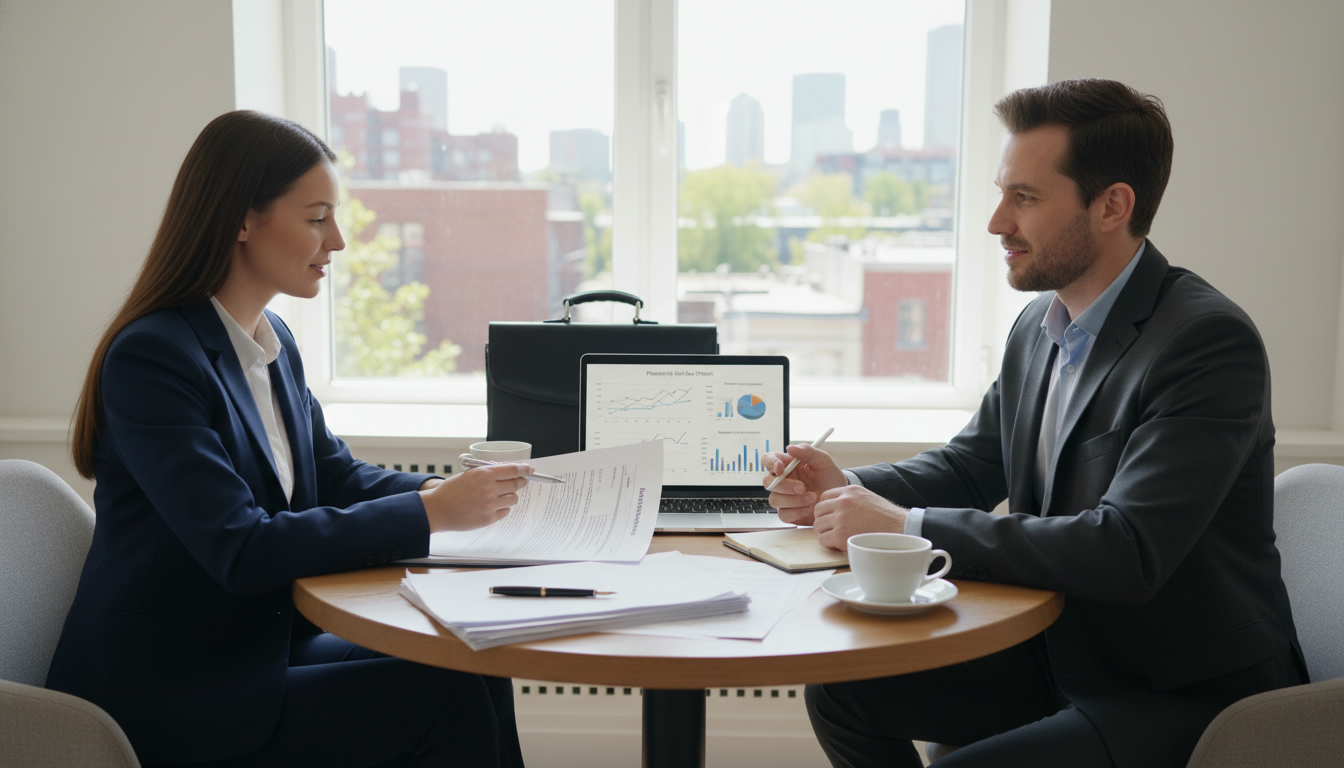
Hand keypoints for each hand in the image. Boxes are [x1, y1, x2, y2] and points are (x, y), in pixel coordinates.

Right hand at [419, 463, 533, 532]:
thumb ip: (487, 473)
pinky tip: (494, 506)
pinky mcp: (489, 518)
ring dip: (510, 496)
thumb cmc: (450, 491)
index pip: (512, 470)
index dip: (524, 469)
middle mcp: (489, 489)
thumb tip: (506, 471)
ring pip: (513, 499)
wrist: (438, 509)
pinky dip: (503, 508)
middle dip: (520, 482)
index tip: (529, 469)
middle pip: (516, 484)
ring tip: (502, 495)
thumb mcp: (468, 474)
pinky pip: (505, 511)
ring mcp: (490, 505)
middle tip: (521, 482)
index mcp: (484, 474)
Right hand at [762, 443, 847, 525]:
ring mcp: (784, 498)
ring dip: (793, 500)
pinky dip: (797, 512)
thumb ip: (808, 451)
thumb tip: (789, 448)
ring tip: (813, 497)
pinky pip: (783, 514)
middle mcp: (783, 481)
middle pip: (768, 483)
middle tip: (803, 487)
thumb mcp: (823, 460)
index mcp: (787, 465)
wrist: (839, 498)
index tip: (781, 468)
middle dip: (784, 486)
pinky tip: (810, 508)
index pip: (768, 460)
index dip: (771, 463)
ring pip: (774, 499)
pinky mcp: (788, 513)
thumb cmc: (830, 477)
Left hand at [812, 485, 908, 551]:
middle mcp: (843, 502)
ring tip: (837, 538)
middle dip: (823, 520)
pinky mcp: (840, 534)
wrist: (899, 529)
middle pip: (818, 511)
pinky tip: (839, 545)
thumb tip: (835, 505)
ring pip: (818, 525)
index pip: (824, 497)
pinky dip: (829, 544)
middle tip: (833, 529)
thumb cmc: (886, 517)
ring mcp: (841, 518)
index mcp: (849, 491)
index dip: (827, 509)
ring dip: (825, 533)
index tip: (832, 517)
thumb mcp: (867, 497)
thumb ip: (850, 498)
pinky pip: (823, 540)